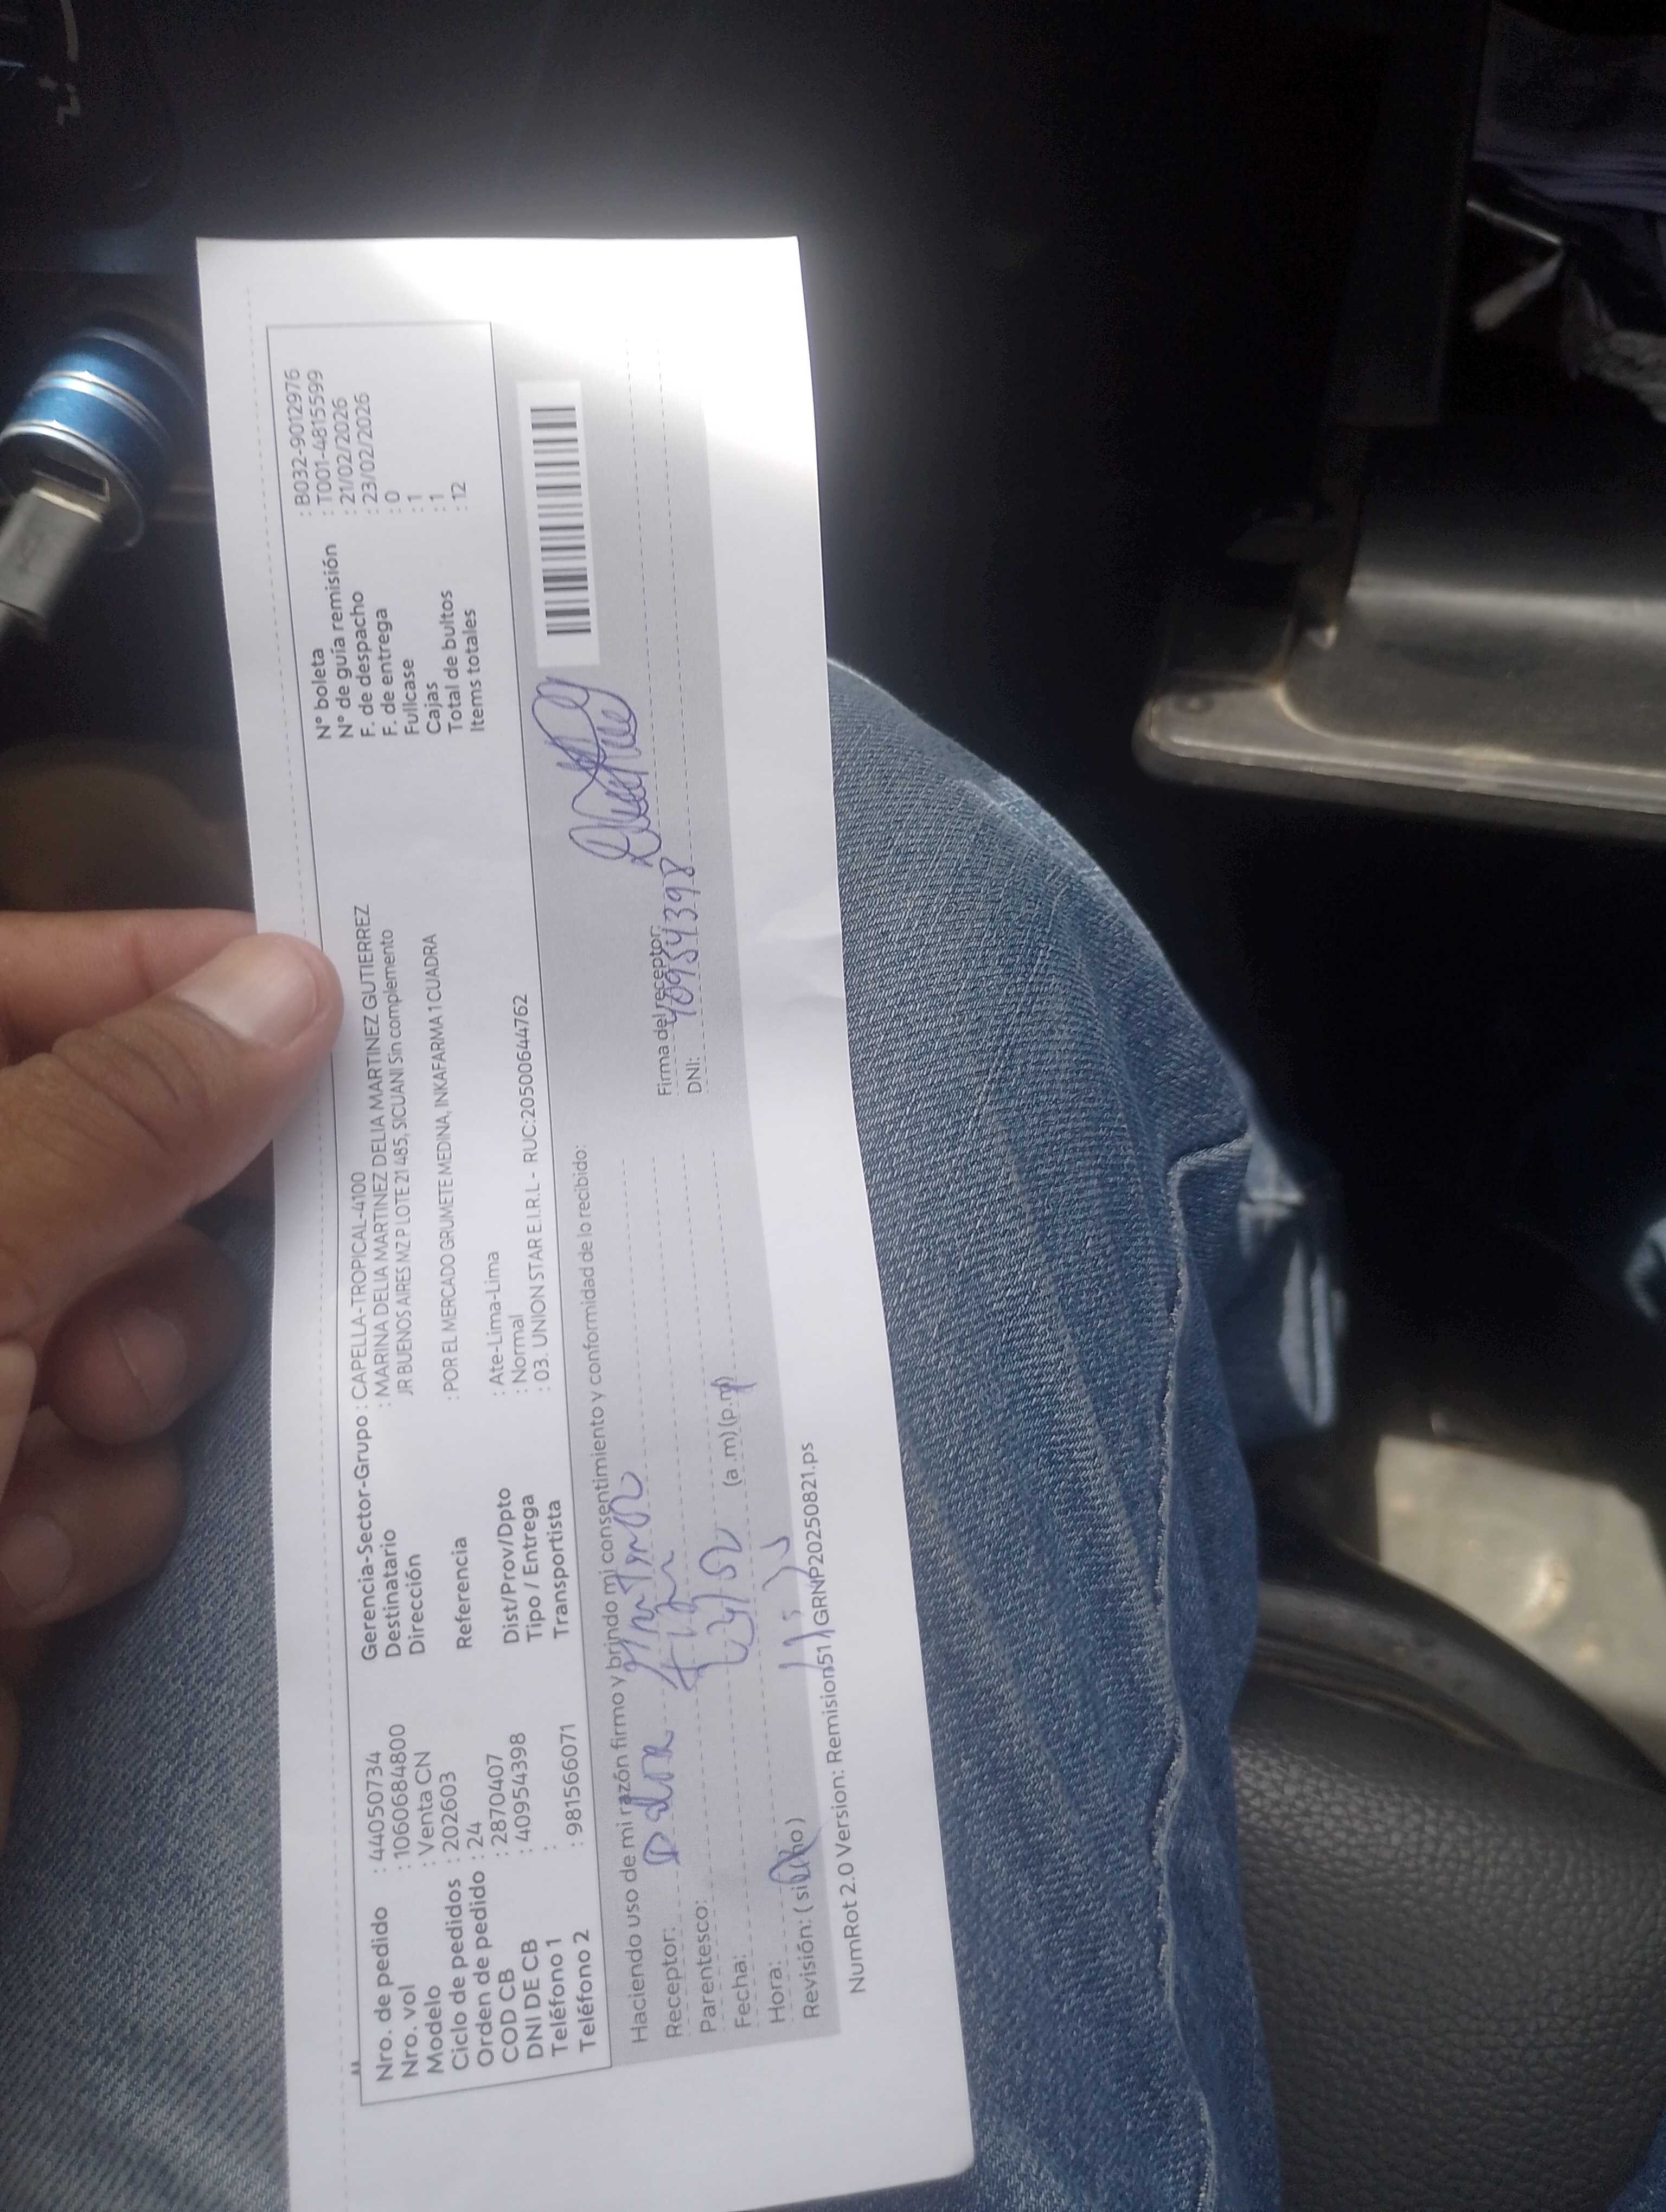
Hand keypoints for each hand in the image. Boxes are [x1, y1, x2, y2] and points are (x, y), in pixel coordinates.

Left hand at [0, 910, 341, 1842]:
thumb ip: (120, 1109)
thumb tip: (290, 979)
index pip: (7, 988)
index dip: (149, 972)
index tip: (312, 984)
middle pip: (117, 1171)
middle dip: (142, 1263)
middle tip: (109, 1345)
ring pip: (149, 1340)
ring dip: (117, 1424)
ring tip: (17, 1502)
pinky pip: (134, 1474)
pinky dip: (95, 1530)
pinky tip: (10, 1589)